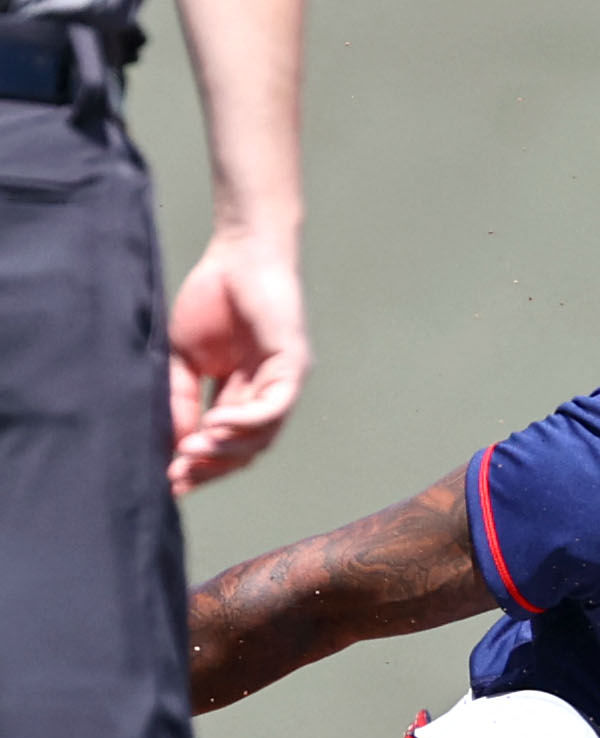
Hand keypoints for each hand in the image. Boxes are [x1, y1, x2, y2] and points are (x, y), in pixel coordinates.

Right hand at [167, 226, 308, 490]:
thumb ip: (179, 397)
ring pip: (263, 434)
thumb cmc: (213, 301)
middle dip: (210, 465)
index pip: (224, 444)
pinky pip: (274, 405)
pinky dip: (246, 421)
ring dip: (227, 449)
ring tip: (193, 451)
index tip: (168, 480)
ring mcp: (283, 382)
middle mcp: (266, 395)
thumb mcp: (184, 358)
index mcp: (240, 395)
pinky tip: (217, 425)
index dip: (199, 465)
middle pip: (245, 449)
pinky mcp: (293, 365)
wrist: (238, 256)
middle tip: (177, 475)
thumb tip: (172, 441)